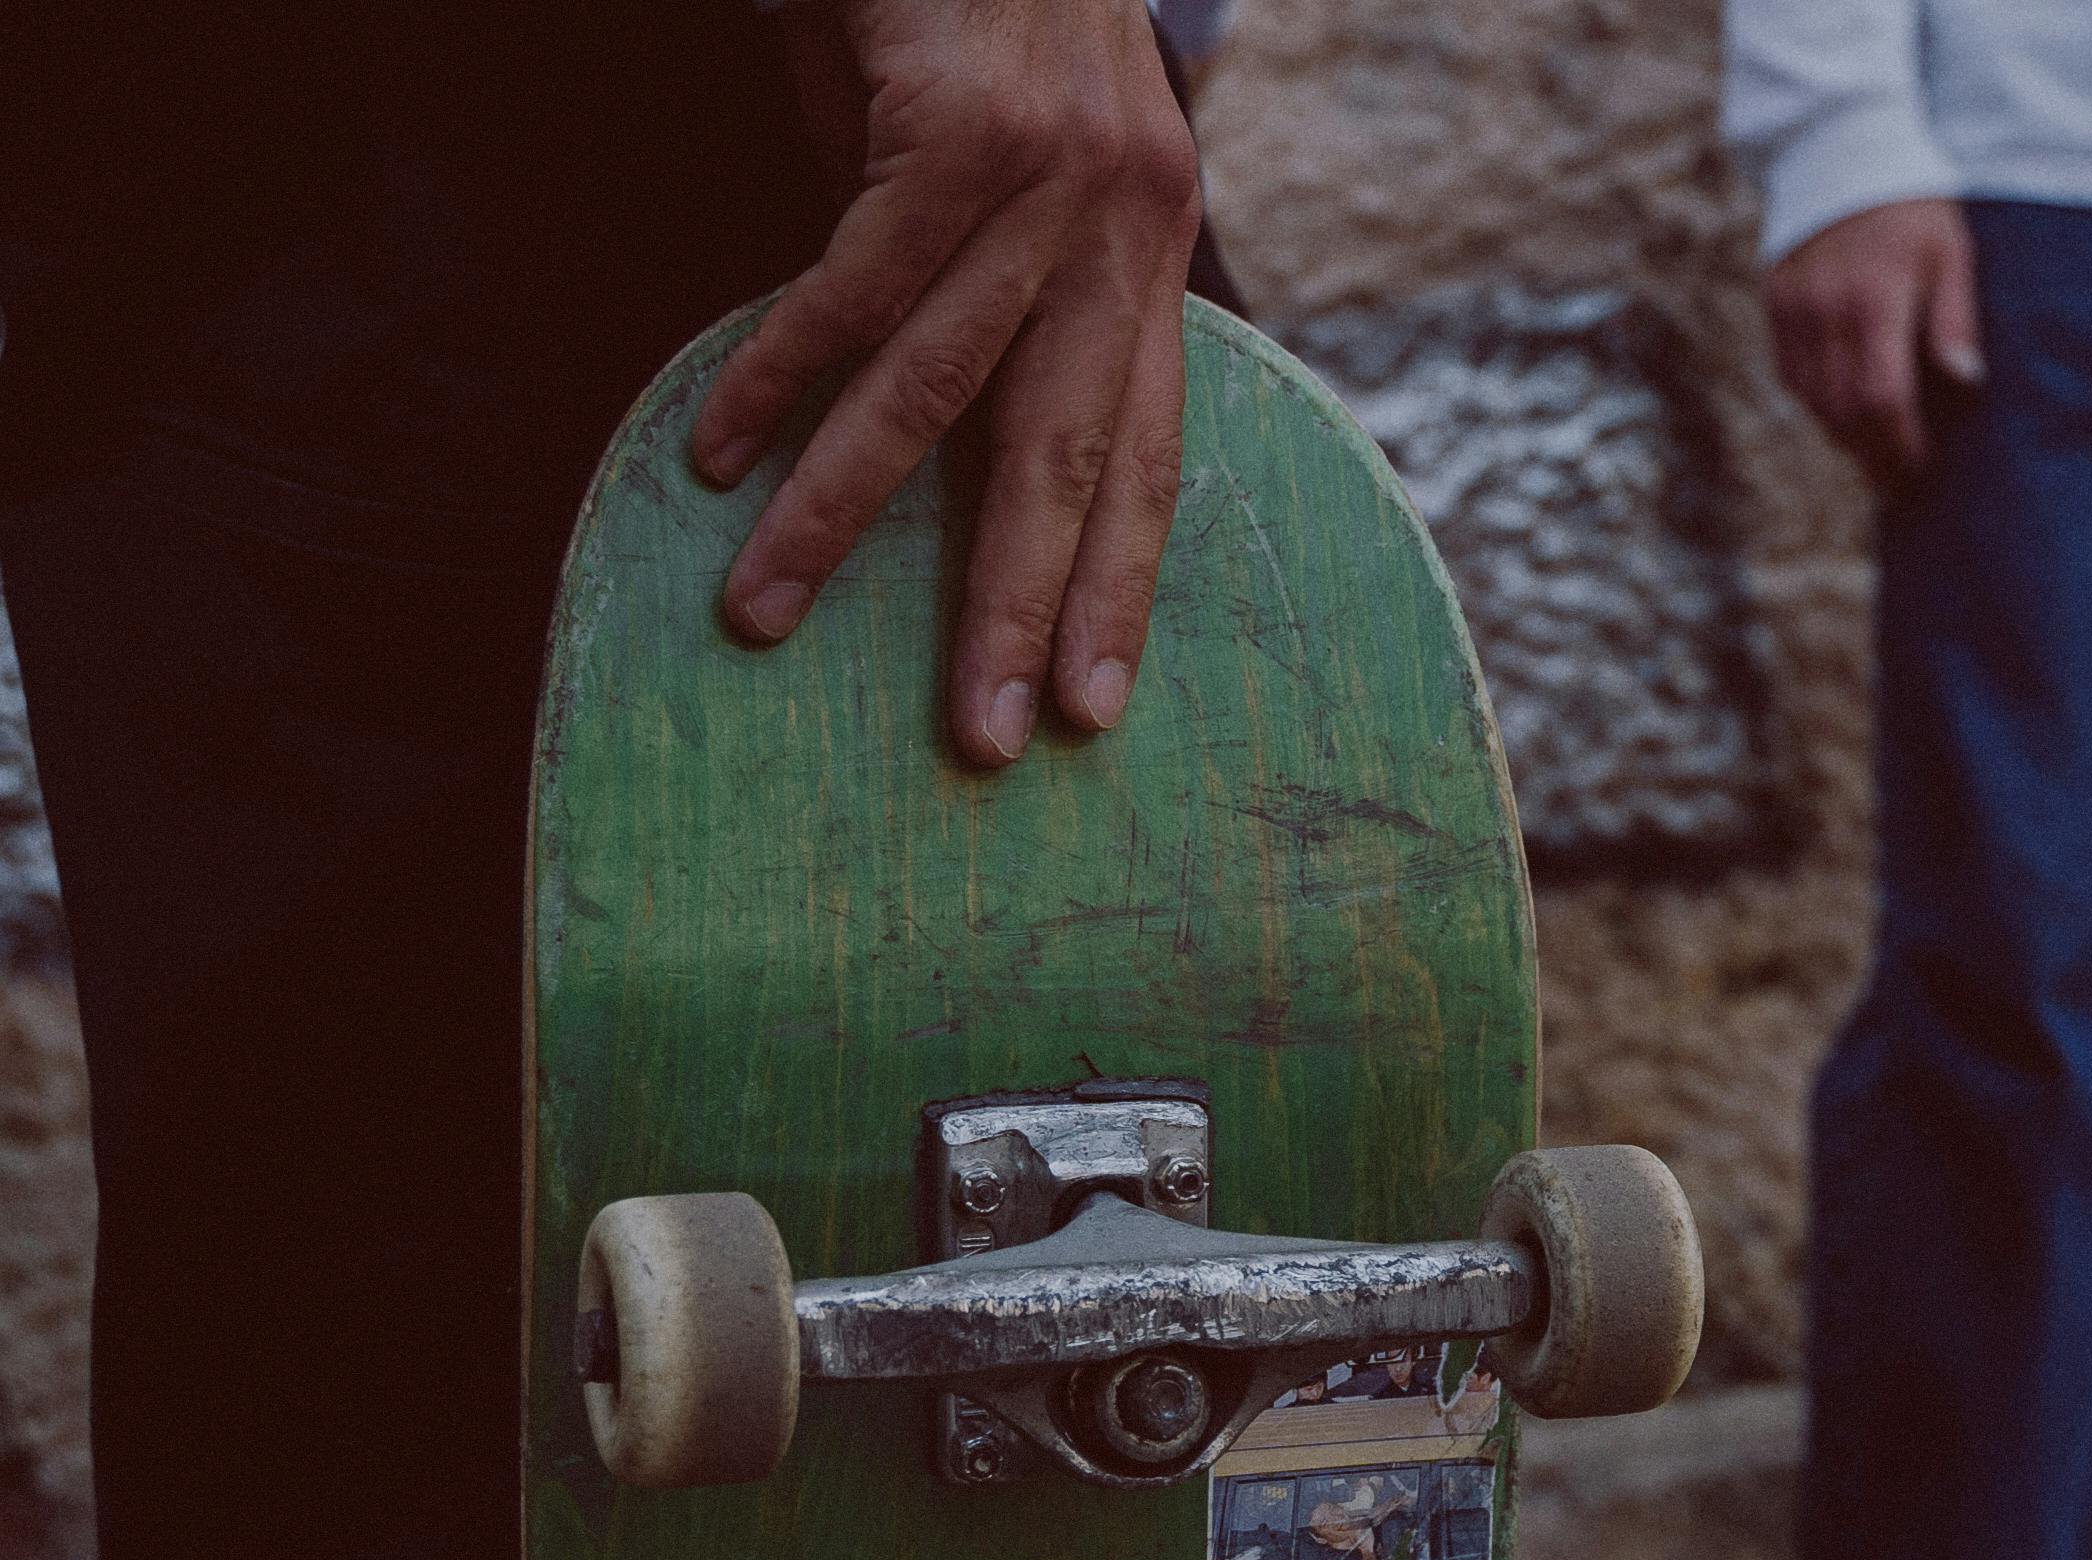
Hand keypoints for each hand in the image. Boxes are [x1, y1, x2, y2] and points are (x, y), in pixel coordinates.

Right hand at [692, 0, 1204, 768]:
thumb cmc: (962, 8)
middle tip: (983, 738)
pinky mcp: (962, 129)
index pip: (1151, 445)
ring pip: (942, 389)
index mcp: (1156, 241)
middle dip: (1020, 603)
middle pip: (1072, 450)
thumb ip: (981, 287)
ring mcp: (1055, 174)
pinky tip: (719, 451)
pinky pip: (856, 287)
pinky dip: (777, 373)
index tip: (1090, 707)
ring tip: (768, 615)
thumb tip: (920, 429)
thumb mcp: (998, 154)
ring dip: (844, 513)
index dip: (1121, 580)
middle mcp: (1132, 217)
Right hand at [1763, 199, 1983, 488]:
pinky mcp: (1775, 302)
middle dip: (1873, 455)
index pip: (1881, 399)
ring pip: (1811, 400)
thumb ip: (1956, 317)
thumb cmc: (1911, 203)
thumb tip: (1967, 381)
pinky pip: (1789, 373)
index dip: (1901, 446)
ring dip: (1843, 435)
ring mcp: (1793, 308)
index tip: (1921, 470)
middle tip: (1899, 481)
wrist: (1841, 145)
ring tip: (1874, 454)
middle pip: (1842, 412)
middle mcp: (1825, 310)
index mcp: (1874, 300)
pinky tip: (1841, 413)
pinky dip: (1815, 403)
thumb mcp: (1950, 250)